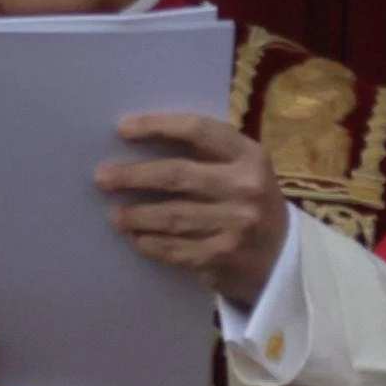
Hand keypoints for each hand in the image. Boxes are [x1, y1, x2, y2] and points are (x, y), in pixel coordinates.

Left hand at [98, 112, 287, 305]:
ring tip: (114, 214)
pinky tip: (135, 238)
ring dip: (136, 215)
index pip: (198, 130)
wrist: (283, 258)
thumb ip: (207, 154)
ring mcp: (235, 225)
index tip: (123, 129)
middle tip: (102, 177)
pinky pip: (175, 249)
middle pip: (177, 176)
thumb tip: (140, 141)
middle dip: (133, 176)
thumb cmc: (250, 202)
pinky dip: (150, 244)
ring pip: (171, 216)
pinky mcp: (223, 257)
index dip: (157, 126)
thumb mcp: (243, 169)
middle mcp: (246, 187)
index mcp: (250, 155)